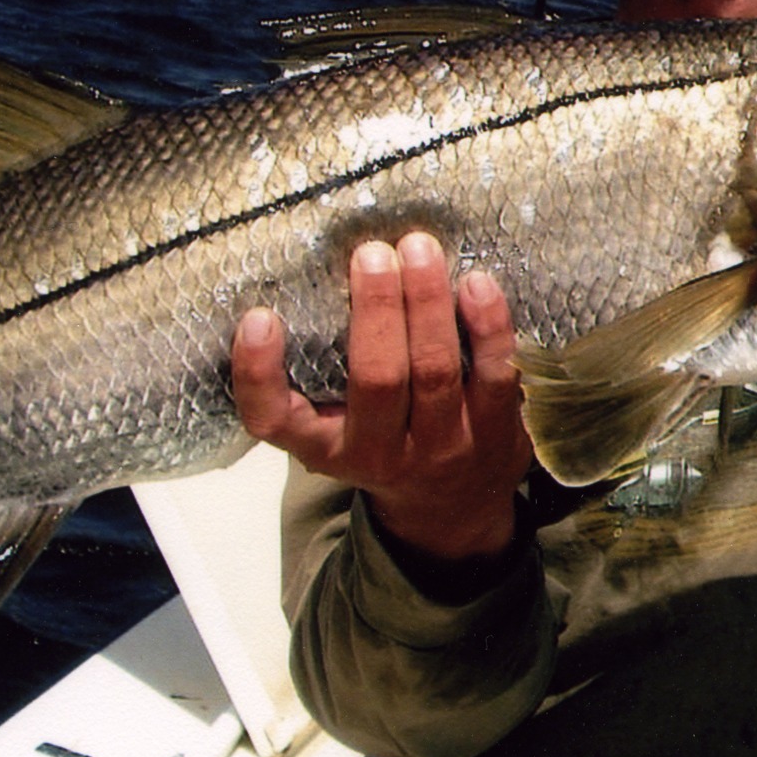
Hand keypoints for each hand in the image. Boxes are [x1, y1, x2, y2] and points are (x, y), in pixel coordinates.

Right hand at [233, 232, 531, 563]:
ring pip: (435, 371)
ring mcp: (444, 446)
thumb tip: (302, 277)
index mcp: (325, 447)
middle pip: (377, 379)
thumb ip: (308, 372)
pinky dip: (488, 326)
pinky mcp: (498, 433)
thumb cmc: (378, 439)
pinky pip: (495, 374)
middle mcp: (380, 454)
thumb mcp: (328, 425)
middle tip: (372, 253)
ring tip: (419, 250)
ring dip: (428, 304)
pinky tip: (476, 283)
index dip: (258, 372)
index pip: (274, 419)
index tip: (258, 318)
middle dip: (376, 310)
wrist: (448, 506)